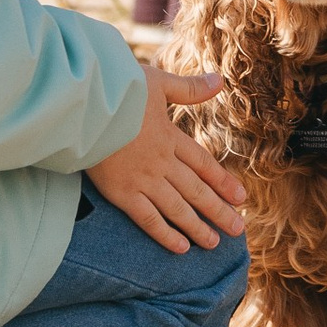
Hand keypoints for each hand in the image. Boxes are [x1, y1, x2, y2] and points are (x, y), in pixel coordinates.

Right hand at [88, 65, 247, 254]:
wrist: (86, 105)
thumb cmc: (118, 89)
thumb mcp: (158, 83)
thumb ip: (189, 88)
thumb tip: (219, 80)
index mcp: (170, 137)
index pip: (203, 164)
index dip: (223, 182)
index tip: (240, 198)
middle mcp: (162, 162)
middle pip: (196, 190)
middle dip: (218, 211)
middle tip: (237, 229)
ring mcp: (143, 180)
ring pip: (178, 209)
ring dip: (198, 227)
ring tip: (215, 243)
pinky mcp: (121, 193)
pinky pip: (149, 218)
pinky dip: (166, 234)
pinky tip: (181, 247)